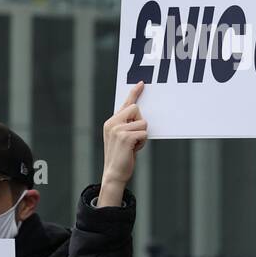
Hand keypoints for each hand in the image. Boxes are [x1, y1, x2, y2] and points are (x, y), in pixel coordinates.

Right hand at [99, 83, 147, 206]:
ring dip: (142, 135)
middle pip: (136, 109)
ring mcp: (117, 129)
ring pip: (143, 122)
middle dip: (141, 123)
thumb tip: (139, 113)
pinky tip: (134, 149)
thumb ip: (127, 125)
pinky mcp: (125, 137)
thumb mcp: (123, 137)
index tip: (142, 84)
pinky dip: (143, 142)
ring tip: (134, 145)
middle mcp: (112, 123)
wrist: (114, 172)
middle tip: (134, 137)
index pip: (125, 104)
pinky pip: (144, 133)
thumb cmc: (122, 155)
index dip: (134, 93)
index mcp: (111, 121)